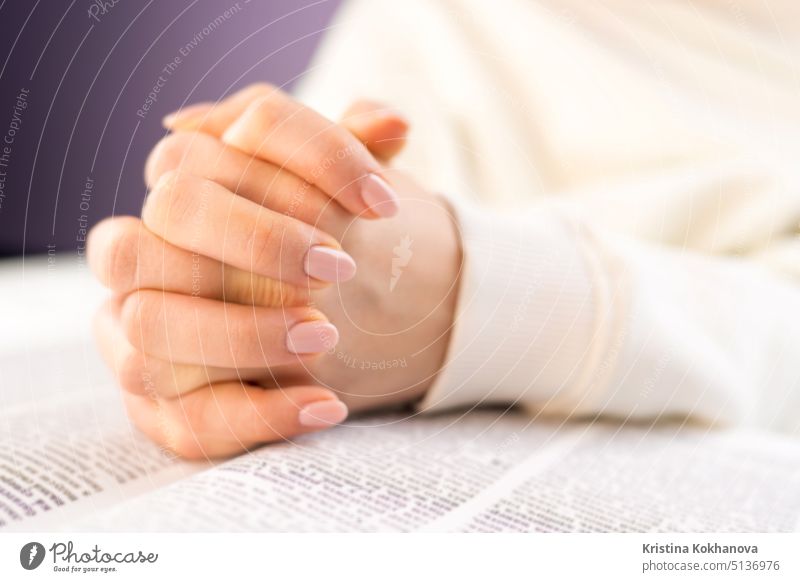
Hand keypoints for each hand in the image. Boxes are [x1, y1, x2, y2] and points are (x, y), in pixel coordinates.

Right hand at [89, 86, 460, 457]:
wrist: (322, 318)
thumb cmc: (322, 243)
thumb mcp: (341, 194)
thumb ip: (357, 154)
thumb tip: (391, 123)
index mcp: (180, 187)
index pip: (203, 148)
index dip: (305, 160)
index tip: (382, 202)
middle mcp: (142, 254)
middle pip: (153, 224)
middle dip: (253, 241)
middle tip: (337, 266)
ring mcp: (139, 333)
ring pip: (150, 326)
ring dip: (244, 333)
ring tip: (327, 335)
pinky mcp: (161, 406)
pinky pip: (186, 421)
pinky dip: (259, 414)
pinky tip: (327, 404)